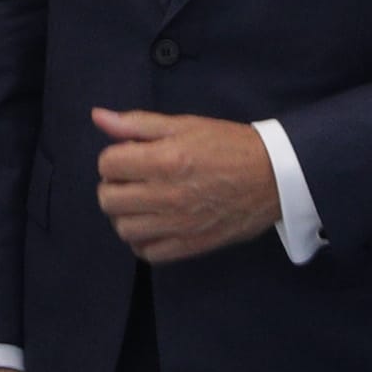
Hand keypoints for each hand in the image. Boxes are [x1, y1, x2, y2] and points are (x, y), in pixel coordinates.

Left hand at [91, 106, 280, 262]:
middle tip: (132, 179)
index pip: (107, 164)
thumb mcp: (183, 124)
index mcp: (164, 160)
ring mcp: (177, 225)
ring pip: (123, 229)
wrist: (273, 177)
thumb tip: (98, 117)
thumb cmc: (227, 145)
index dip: (114, 157)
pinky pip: (148, 253)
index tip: (130, 156)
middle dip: (113, 185)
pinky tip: (153, 225)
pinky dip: (142, 241)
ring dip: (124, 214)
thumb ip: (137, 123)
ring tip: (141, 202)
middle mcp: (166, 196)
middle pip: (108, 199)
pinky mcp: (190, 246)